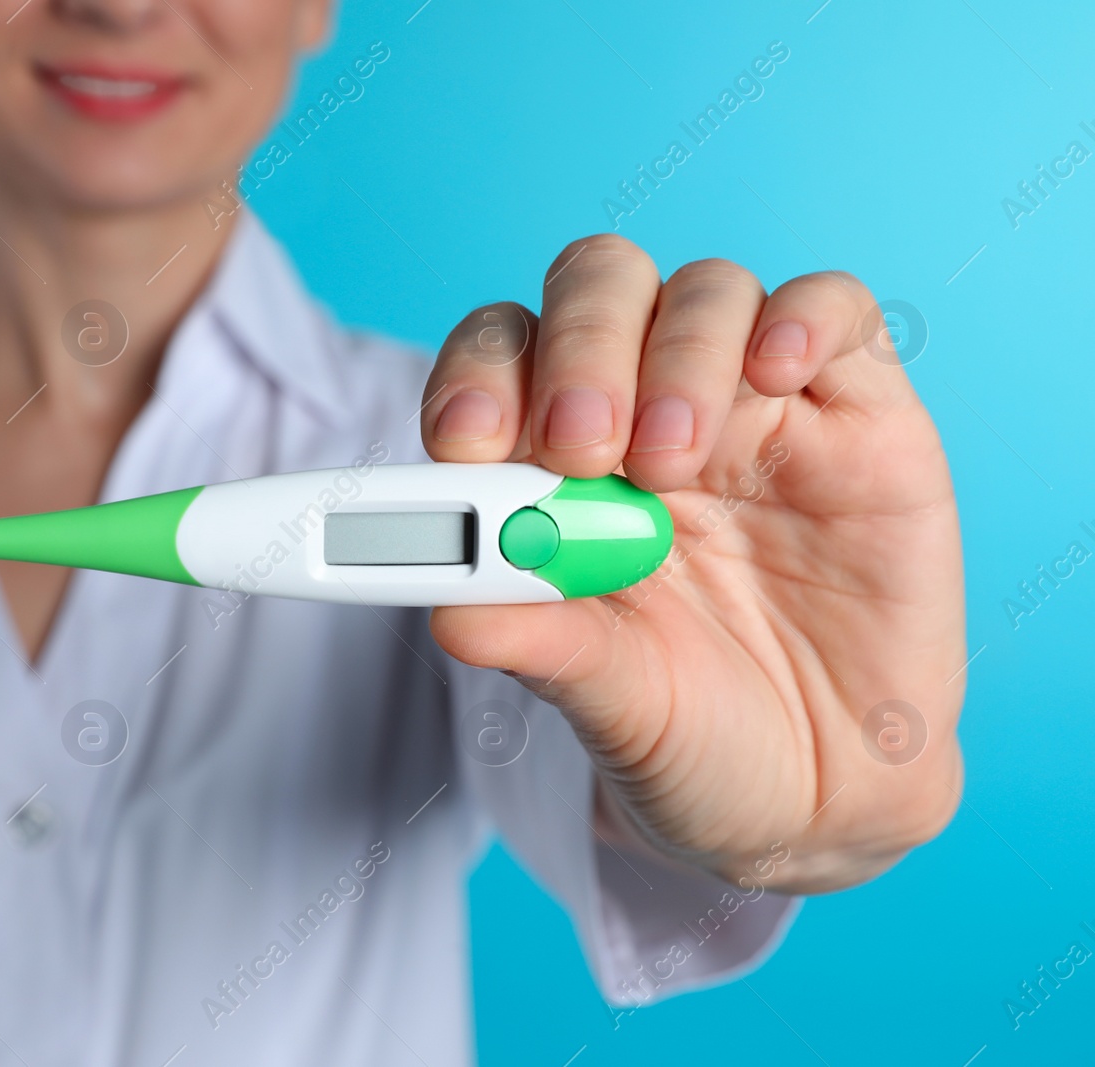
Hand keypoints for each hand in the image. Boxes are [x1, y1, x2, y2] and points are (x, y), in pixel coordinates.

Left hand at [421, 235, 964, 892]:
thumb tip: (447, 612)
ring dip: (677, 355)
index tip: (466, 443)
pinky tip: (774, 373)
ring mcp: (756, 405)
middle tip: (580, 447)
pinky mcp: (863, 418)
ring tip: (674, 463)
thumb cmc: (689, 729)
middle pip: (598, 288)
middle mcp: (648, 409)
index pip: (502, 359)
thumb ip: (539, 641)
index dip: (476, 377)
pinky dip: (802, 318)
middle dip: (578, 350)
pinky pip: (835, 311)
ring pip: (706, 290)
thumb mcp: (607, 697)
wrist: (820, 798)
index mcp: (558, 463)